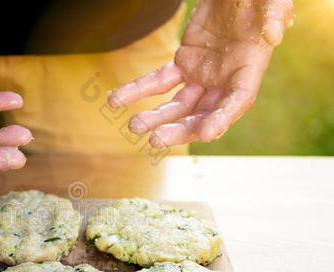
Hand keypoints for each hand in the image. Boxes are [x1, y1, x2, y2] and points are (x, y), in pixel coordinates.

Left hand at [108, 0, 293, 147]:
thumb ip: (274, 17)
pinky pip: (157, 81)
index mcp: (249, 72)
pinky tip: (115, 101)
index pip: (237, 102)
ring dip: (155, 117)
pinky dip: (136, 90)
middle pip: (201, 113)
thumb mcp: (272, 4)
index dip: (222, 119)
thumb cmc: (260, 1)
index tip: (207, 133)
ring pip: (177, 104)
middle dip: (179, 129)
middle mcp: (224, 82)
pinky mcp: (182, 64)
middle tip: (156, 139)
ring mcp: (201, 76)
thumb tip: (273, 33)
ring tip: (134, 126)